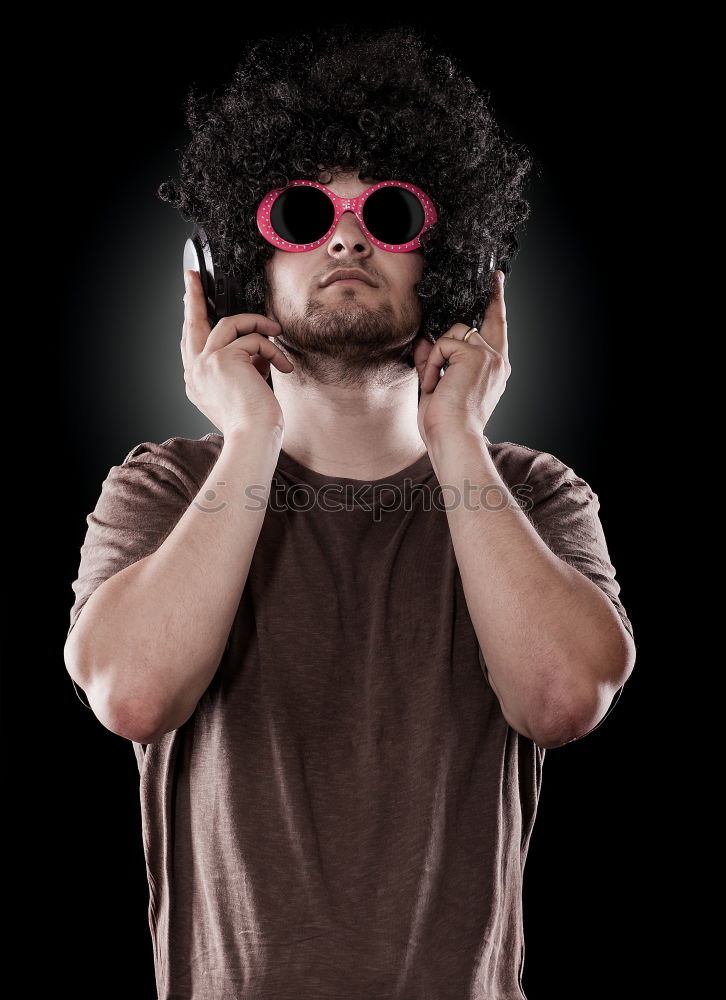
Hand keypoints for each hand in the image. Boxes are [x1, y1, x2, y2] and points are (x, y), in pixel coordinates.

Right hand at [181, 269, 293, 435]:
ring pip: (229, 324)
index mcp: (196, 380)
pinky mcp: (223, 360)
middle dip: (193, 298)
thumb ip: (240, 366)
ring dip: (257, 323)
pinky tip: (283, 365)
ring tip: (276, 331)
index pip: (190, 342)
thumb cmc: (253, 422)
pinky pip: (253, 340)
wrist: (253, 437)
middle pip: (192, 323)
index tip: (190, 298)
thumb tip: (254, 347)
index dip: (192, 319)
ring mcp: (205, 363)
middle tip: (192, 278)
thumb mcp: (241, 389)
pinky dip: (272, 350)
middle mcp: (194, 371)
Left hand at [412, 270, 509, 446]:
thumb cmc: (447, 424)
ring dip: (436, 356)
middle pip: (492, 318)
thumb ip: (434, 362)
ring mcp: (489, 356)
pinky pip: (443, 345)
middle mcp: (498, 362)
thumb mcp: (437, 387)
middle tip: (495, 277)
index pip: (495, 333)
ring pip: (454, 332)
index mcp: (494, 371)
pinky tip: (434, 385)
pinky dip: (431, 364)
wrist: (454, 439)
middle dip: (494, 296)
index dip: (495, 309)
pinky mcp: (476, 355)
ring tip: (434, 384)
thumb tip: (423, 341)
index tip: (496, 287)